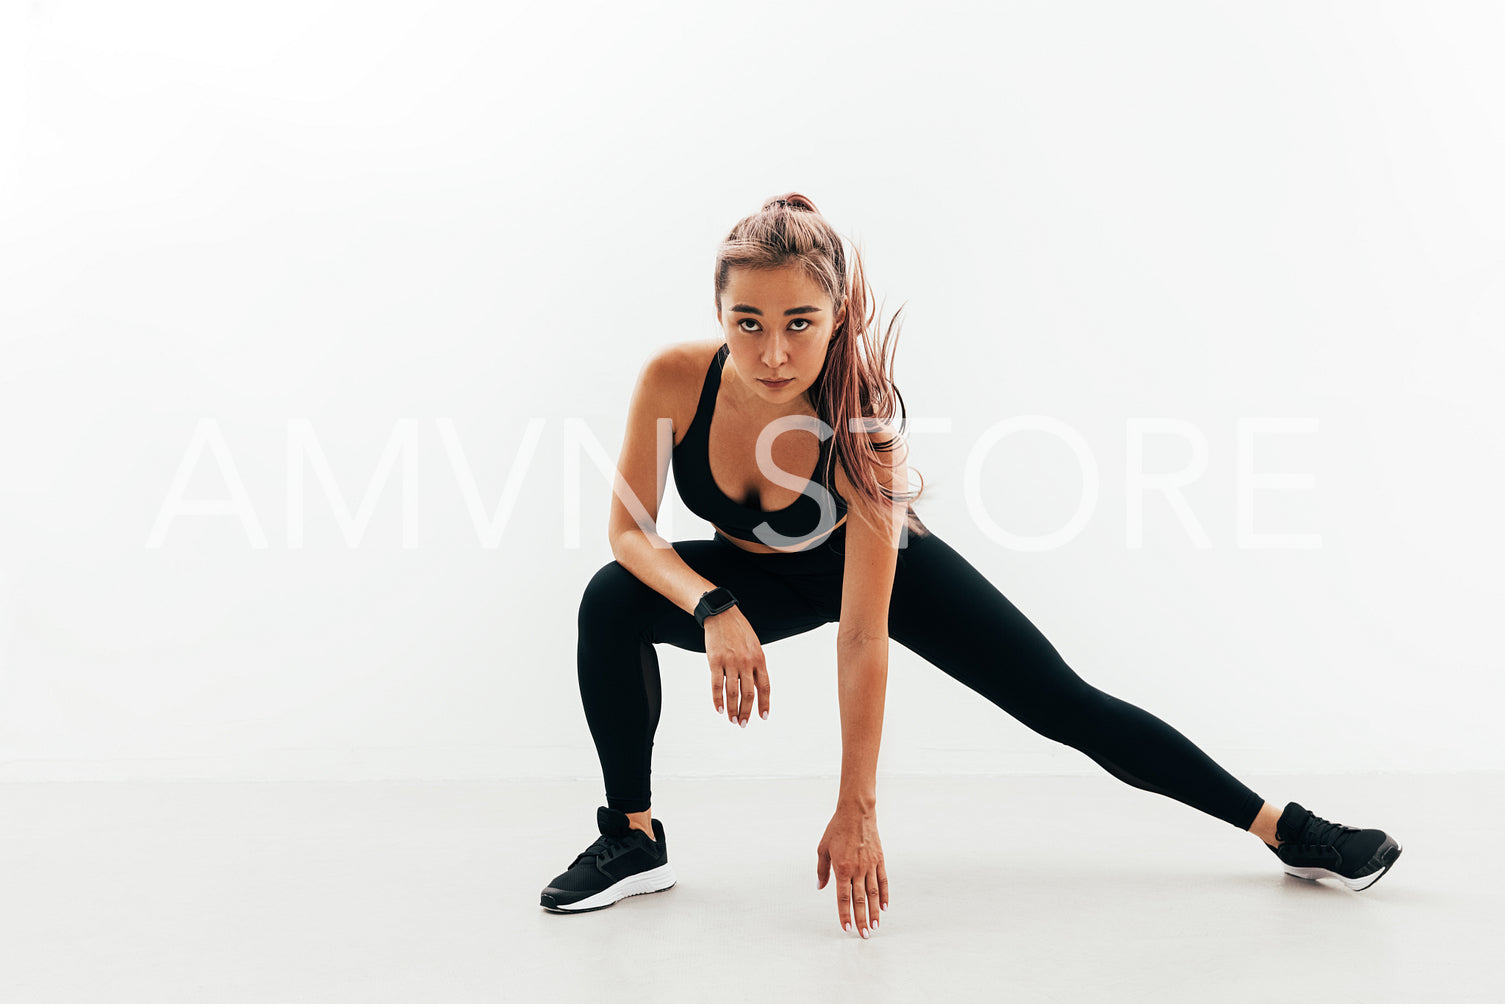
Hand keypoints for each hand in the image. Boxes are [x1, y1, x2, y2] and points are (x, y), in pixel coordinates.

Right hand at [703, 606, 769, 726]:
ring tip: (732, 720)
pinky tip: (720, 709)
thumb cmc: (739, 631)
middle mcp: (747, 662)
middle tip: (743, 724)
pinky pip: (717, 685)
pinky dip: (718, 699)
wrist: (721, 614)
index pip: (764, 687)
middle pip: (748, 693)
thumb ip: (756, 665)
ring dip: (733, 709)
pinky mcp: (715, 661)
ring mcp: (731, 662)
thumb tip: (756, 687)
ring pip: (733, 692)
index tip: (763, 716)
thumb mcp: (754, 646)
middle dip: (746, 711)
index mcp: (759, 659)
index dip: (764, 704)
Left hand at [816, 805, 887, 936]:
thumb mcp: (822, 848)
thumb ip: (822, 870)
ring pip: (873, 894)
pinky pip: (883, 881)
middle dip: (861, 920)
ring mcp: (870, 865)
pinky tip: (884, 907)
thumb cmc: (836, 829)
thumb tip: (820, 887)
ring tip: (875, 927)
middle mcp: (857, 869)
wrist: (856, 813)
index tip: (846, 928)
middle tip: (864, 935)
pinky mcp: (880, 860)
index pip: (843, 898)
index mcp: (841, 868)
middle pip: (859, 900)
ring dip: (874, 912)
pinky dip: (884, 895)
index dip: (844, 914)